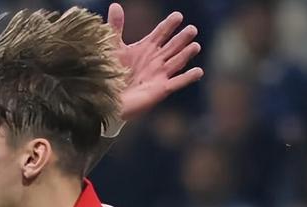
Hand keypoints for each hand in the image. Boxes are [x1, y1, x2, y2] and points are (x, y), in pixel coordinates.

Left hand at [108, 4, 203, 119]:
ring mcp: (159, 75)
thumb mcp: (112, 47)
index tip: (178, 15)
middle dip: (182, 38)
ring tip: (196, 45)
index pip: (161, 33)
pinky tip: (199, 71)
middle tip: (192, 29)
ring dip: (186, 54)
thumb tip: (115, 5)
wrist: (107, 98)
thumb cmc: (109, 74)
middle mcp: (155, 61)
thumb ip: (116, 27)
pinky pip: (178, 82)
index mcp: (145, 49)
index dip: (169, 25)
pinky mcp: (161, 89)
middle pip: (172, 46)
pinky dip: (188, 77)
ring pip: (177, 62)